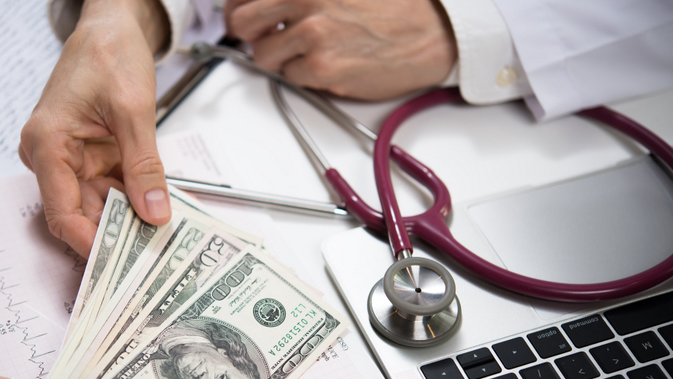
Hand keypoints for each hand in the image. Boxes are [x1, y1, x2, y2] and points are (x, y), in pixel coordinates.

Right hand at [19, 0, 170, 257]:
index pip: (62, 213)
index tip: (119, 264)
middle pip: (80, 214)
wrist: (110, 30)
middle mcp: (52, 156)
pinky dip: (131, 202)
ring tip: (157, 240)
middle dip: (114, 237)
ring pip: (98, 206)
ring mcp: (70, 160)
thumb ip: (143, 166)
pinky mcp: (89, 159)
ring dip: (127, 221)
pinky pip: (109, 190)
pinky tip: (153, 213)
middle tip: (148, 257)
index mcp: (47, 144)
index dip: (90, 244)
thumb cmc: (108, 54)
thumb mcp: (133, 111)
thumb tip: (153, 212)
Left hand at [225, 0, 456, 99]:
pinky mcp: (321, 68)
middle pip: (242, 21)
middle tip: (263, 36)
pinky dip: (303, 75)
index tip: (242, 12)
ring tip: (305, 52)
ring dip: (278, 57)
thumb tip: (269, 2)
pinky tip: (326, 64)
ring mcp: (312, 34)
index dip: (239, 5)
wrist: (433, 32)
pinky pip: (290, 77)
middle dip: (250, 32)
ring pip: (263, 54)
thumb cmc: (396, 6)